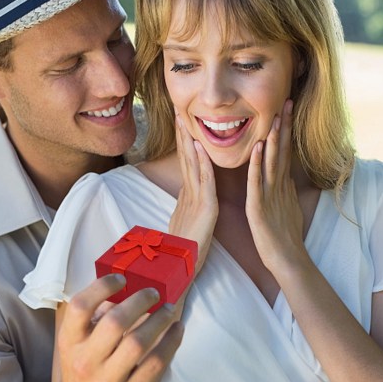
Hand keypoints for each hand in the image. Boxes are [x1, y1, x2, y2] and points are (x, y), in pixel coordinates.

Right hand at [35, 275, 182, 381]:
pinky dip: (171, 342)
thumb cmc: (84, 372)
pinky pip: (156, 363)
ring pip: (138, 342)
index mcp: (70, 343)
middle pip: (115, 322)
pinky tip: (176, 330)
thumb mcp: (78, 346)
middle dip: (140, 301)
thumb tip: (126, 288)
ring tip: (168, 308)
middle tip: (153, 293)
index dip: (102, 287)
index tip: (122, 278)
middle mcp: (86, 362)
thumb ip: (95, 318)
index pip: (80, 307)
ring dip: (159, 319)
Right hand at [169, 115, 217, 272]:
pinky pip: (204, 182)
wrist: (181, 269)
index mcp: (187, 195)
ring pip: (191, 164)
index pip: (185, 162)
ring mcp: (194, 199)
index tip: (181, 123)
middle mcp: (188, 193)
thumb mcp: (186, 220)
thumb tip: (187, 191)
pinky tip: (200, 148)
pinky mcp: (204, 208)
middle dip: (181, 134)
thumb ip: (188, 203)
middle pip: (184, 157)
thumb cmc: (186, 248)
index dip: (183, 142)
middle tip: (178, 112)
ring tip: (185, 120)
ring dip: (189, 141)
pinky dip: (202, 163)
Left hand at [245, 100, 305, 272]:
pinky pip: (258, 183)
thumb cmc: (284, 233)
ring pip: (271, 161)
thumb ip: (284, 186)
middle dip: (284, 125)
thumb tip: (285, 173)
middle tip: (288, 101)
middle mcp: (278, 184)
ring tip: (275, 116)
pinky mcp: (260, 207)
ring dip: (274, 138)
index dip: (286, 128)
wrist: (287, 258)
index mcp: (281, 183)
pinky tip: (259, 148)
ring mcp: (270, 194)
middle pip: (282, 149)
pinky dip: (258, 165)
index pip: (284, 149)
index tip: (287, 107)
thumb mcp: (286, 204)